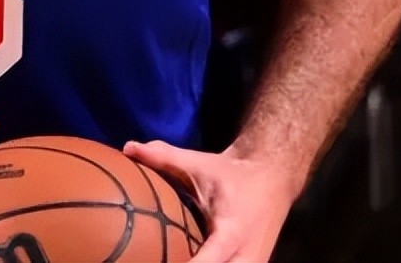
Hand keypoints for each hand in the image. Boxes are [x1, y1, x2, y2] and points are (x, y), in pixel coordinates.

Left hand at [123, 138, 297, 262]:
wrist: (273, 178)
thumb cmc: (233, 174)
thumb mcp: (200, 164)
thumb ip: (164, 157)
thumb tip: (127, 148)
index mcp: (231, 234)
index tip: (156, 259)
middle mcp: (246, 259)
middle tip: (156, 259)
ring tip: (167, 257)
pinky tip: (181, 257)